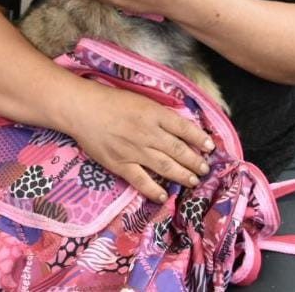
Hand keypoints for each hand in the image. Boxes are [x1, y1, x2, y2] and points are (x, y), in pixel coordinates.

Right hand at [64, 79, 214, 202]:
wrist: (83, 109)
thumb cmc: (112, 100)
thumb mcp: (142, 99)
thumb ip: (160, 113)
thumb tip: (180, 126)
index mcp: (154, 114)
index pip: (184, 128)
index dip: (199, 138)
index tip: (210, 147)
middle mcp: (148, 133)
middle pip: (178, 150)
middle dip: (195, 161)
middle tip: (205, 169)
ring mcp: (135, 151)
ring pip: (165, 167)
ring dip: (183, 175)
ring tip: (194, 181)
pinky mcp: (121, 165)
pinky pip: (141, 181)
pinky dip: (154, 190)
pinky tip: (164, 195)